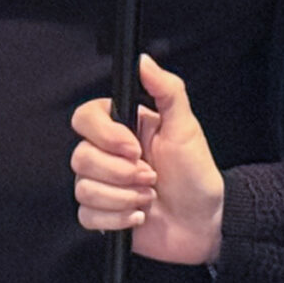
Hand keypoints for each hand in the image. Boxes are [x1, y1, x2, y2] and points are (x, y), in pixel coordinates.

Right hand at [72, 55, 224, 263]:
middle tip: (150, 176)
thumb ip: (166, 89)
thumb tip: (143, 60)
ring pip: (82, 188)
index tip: (134, 147)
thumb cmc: (196, 174)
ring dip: (122, 197)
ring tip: (148, 197)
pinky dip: (116, 219)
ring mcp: (102, 186)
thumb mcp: (186, 127)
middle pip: (80, 156)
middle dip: (120, 173)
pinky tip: (139, 216)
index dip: (105, 135)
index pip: (84, 118)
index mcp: (121, 129)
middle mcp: (106, 155)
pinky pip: (86, 216)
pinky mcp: (102, 215)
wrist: (203, 222)